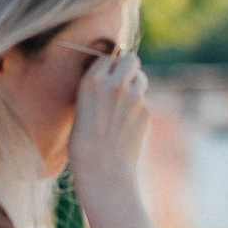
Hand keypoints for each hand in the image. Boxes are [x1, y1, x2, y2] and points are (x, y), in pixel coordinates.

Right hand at [67, 49, 150, 205]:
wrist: (103, 169)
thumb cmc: (84, 143)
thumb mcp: (81, 107)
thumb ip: (98, 88)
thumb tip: (111, 76)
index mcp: (93, 81)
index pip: (107, 58)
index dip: (108, 67)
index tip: (105, 76)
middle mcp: (115, 84)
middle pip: (131, 59)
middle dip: (128, 67)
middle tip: (123, 80)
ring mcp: (134, 97)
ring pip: (141, 78)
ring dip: (135, 84)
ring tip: (124, 103)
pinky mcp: (146, 111)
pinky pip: (144, 100)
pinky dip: (138, 106)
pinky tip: (127, 123)